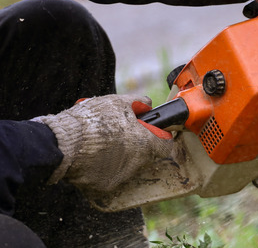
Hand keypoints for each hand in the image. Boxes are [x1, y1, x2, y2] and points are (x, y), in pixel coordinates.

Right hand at [33, 95, 173, 192]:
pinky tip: (92, 156)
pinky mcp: (103, 187)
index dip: (158, 135)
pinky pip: (108, 175)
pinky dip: (103, 167)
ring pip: (126, 165)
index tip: (150, 131)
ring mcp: (120, 177)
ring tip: (101, 143)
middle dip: (135, 144)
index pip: (164, 145)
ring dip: (119, 156)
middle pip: (144, 155)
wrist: (61, 143)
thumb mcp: (118, 102)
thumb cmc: (92, 120)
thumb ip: (138, 102)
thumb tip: (147, 104)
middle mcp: (137, 164)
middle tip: (119, 134)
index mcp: (145, 144)